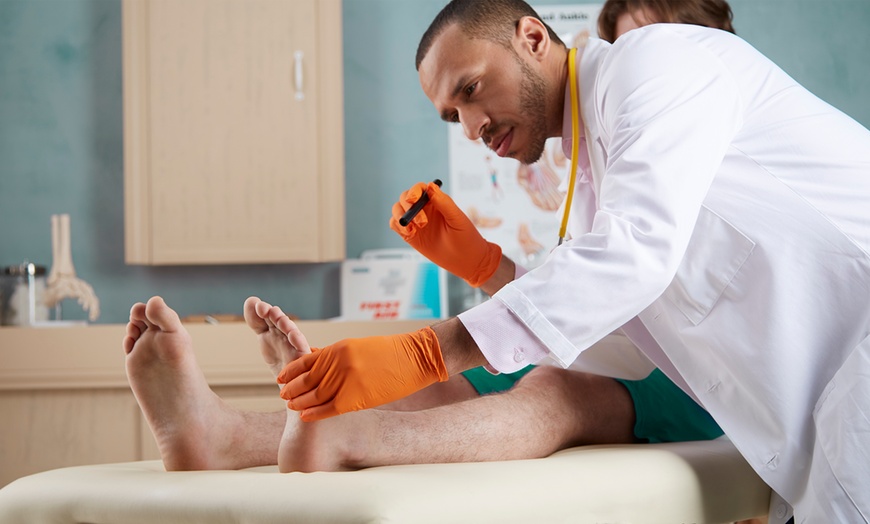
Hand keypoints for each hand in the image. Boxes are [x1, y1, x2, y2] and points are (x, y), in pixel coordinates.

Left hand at [276, 327, 448, 420]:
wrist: (415, 358)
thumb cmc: (389, 351)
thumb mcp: (356, 346)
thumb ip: (333, 354)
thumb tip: (312, 356)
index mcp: (338, 349)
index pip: (304, 361)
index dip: (290, 372)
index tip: (281, 378)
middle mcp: (339, 364)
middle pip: (306, 381)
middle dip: (291, 389)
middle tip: (283, 395)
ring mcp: (347, 381)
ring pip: (314, 396)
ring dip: (300, 402)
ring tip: (292, 406)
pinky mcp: (357, 398)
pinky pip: (329, 409)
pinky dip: (314, 414)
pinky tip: (305, 416)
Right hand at [389, 181, 500, 286]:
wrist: (466, 261)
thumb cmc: (466, 238)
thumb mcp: (456, 219)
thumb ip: (443, 202)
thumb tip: (430, 186)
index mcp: (436, 201)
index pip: (419, 189)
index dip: (413, 191)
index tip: (414, 200)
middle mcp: (424, 209)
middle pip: (405, 198)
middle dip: (406, 206)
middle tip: (421, 222)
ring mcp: (416, 222)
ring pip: (397, 210)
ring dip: (400, 216)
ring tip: (412, 229)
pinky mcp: (410, 235)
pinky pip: (396, 225)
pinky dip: (398, 226)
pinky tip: (410, 234)